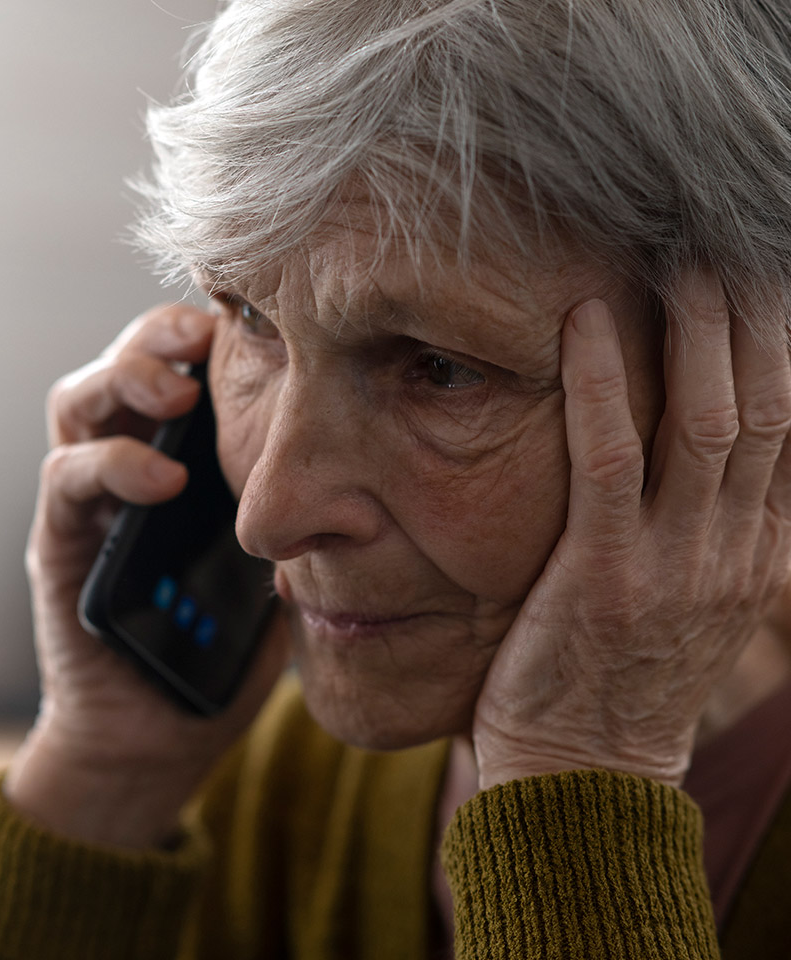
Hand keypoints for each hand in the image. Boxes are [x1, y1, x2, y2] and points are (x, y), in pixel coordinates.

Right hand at [8, 303, 289, 846]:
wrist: (161, 735)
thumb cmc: (225, 649)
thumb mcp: (283, 561)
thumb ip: (302, 511)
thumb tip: (372, 466)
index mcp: (180, 457)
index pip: (181, 367)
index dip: (208, 332)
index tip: (257, 319)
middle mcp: (124, 464)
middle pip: (123, 364)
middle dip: (158, 336)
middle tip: (203, 334)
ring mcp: (85, 502)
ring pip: (78, 403)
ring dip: (124, 378)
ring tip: (176, 388)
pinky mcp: (59, 543)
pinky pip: (65, 480)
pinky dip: (110, 464)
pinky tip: (161, 477)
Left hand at [472, 269, 790, 788]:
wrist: (585, 775)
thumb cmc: (619, 677)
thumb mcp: (691, 599)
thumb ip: (710, 528)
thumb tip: (713, 458)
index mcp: (758, 550)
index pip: (788, 422)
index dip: (780, 340)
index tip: (765, 270)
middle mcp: (735, 549)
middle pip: (765, 406)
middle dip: (752, 314)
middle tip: (724, 234)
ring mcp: (676, 562)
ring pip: (707, 421)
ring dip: (695, 330)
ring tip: (673, 255)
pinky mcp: (605, 572)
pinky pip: (609, 458)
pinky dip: (602, 382)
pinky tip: (583, 322)